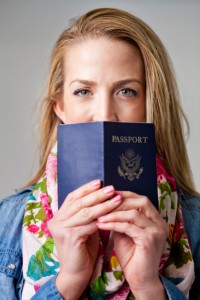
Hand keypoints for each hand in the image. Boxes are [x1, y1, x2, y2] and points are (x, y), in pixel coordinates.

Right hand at [47, 180, 121, 298]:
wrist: (75, 274)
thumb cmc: (82, 250)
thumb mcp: (83, 227)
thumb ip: (87, 214)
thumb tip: (102, 195)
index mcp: (59, 216)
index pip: (73, 197)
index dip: (86, 188)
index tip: (100, 182)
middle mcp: (56, 221)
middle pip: (79, 202)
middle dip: (97, 194)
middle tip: (112, 188)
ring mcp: (61, 229)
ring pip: (85, 212)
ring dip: (103, 205)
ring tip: (116, 198)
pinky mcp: (69, 237)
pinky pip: (89, 225)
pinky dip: (103, 219)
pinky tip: (114, 215)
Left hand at [96, 191, 167, 299]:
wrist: (140, 280)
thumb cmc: (132, 256)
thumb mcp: (124, 232)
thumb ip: (120, 219)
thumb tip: (107, 204)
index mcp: (155, 219)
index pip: (140, 199)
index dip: (124, 195)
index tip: (107, 195)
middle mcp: (159, 223)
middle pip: (141, 202)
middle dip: (120, 201)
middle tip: (103, 202)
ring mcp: (156, 231)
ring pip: (133, 213)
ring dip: (113, 213)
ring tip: (99, 215)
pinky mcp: (149, 240)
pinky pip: (128, 227)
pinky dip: (113, 224)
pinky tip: (102, 224)